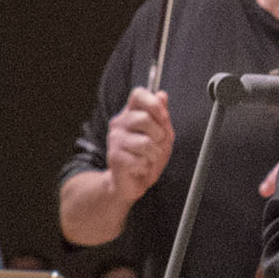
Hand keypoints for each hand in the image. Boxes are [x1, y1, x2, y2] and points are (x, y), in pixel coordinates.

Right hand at [99, 85, 176, 203]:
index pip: (138, 94)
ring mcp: (115, 139)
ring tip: (149, 159)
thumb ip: (162, 117)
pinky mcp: (114, 156)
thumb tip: (162, 95)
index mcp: (132, 113)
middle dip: (160, 136)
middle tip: (157, 145)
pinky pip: (140, 160)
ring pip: (145, 142)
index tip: (163, 118)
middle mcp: (120, 122)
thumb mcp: (162, 136)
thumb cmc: (146, 157)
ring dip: (155, 155)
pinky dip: (146, 167)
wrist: (130, 183)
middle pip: (144, 118)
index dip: (154, 104)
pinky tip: (140, 168)